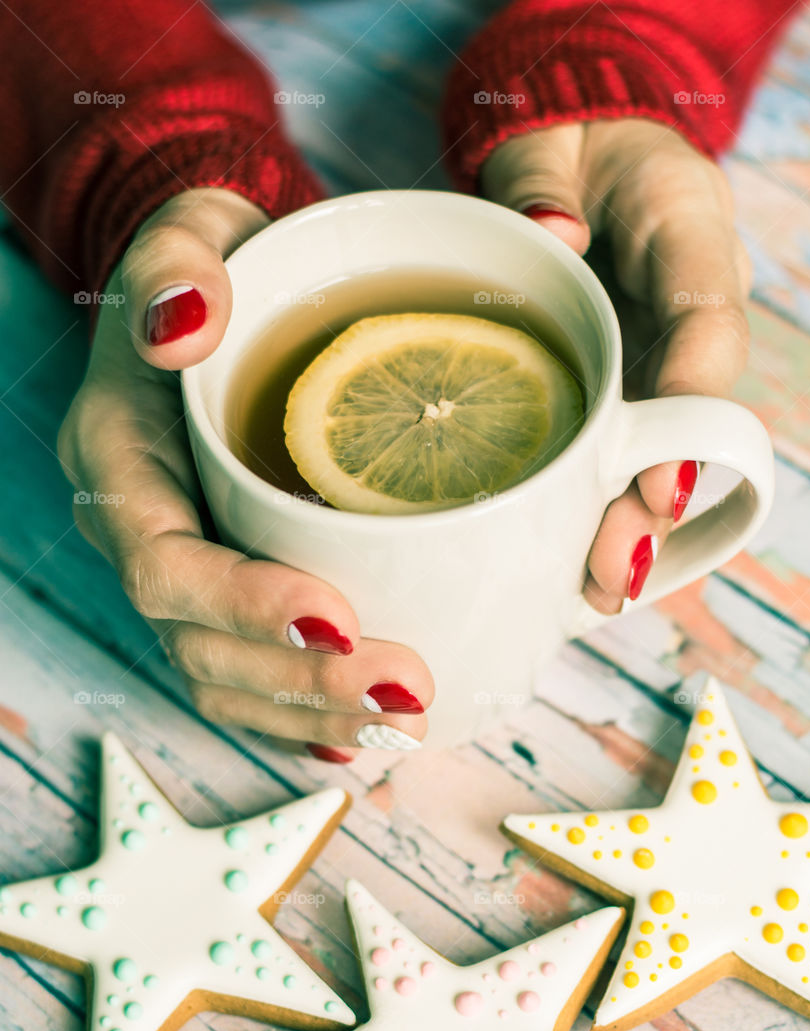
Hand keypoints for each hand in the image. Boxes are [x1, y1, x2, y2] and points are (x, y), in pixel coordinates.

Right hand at [58, 188, 431, 757]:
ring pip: (226, 678)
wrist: (228, 301)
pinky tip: (368, 737)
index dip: (242, 604)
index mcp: (120, 460)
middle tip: (408, 689)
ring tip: (409, 722)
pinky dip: (305, 716)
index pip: (163, 561)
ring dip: (313, 715)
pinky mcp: (227, 591)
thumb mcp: (194, 234)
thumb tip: (186, 325)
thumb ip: (180, 264)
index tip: (339, 616)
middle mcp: (142, 531)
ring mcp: (184, 569)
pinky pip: (250, 677)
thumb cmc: (221, 269)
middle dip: (301, 681)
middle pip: (199, 644)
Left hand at [482, 118, 751, 612]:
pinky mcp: (622, 390)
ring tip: (597, 592)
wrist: (576, 163)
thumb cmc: (566, 151)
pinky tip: (573, 568)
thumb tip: (550, 233)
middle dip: (656, 501)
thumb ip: (542, 180)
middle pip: (691, 415)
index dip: (690, 404)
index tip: (662, 484)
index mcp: (688, 229)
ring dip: (632, 525)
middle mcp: (689, 307)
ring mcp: (658, 355)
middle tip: (615, 568)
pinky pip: (621, 451)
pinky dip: (601, 508)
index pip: (706, 319)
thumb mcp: (551, 141)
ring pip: (661, 447)